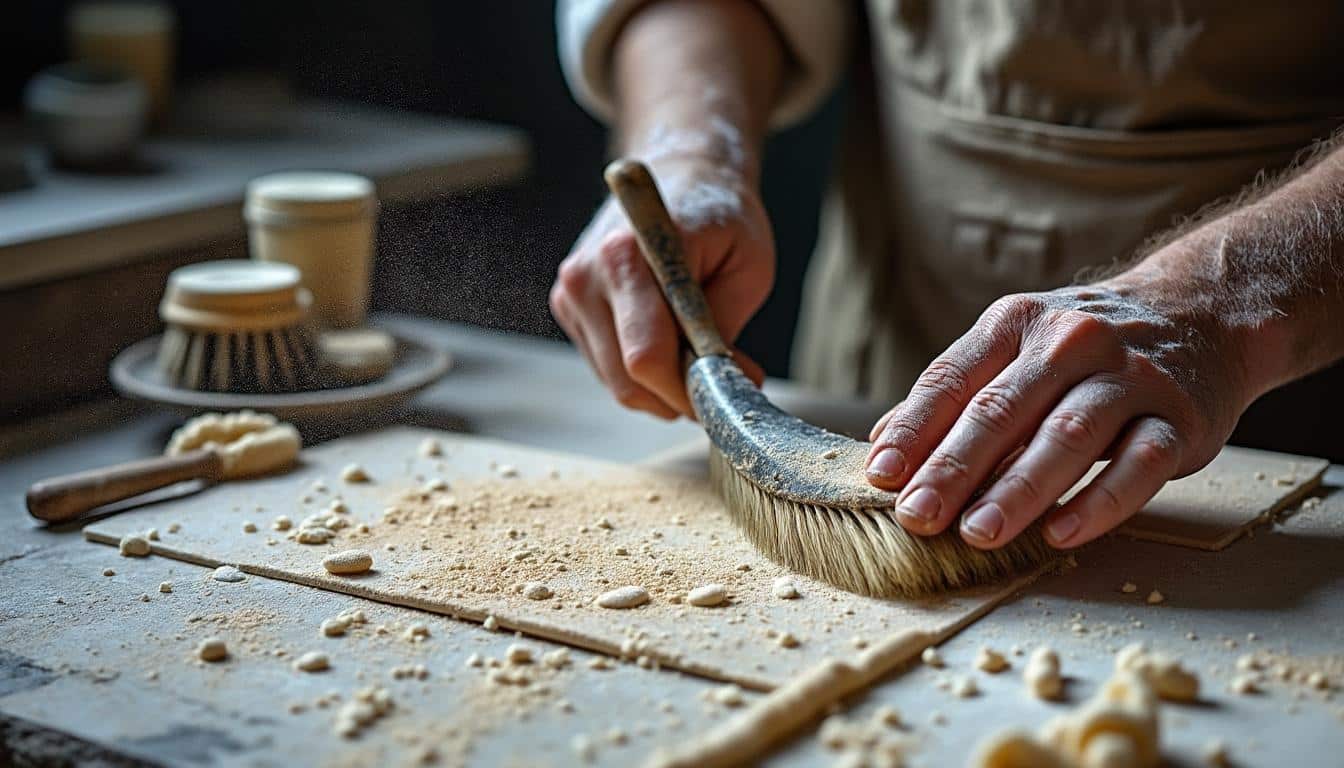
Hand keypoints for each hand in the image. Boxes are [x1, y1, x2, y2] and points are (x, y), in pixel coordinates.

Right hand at [550, 155, 773, 417]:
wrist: (681, 173)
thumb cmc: (721, 217)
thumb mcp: (748, 267)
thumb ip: (725, 329)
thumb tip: (722, 385)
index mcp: (628, 254)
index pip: (647, 356)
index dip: (689, 390)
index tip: (727, 390)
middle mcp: (587, 274)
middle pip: (627, 380)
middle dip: (678, 396)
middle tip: (719, 382)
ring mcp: (571, 291)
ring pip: (616, 382)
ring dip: (661, 387)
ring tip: (697, 354)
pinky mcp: (567, 306)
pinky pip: (607, 367)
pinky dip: (641, 371)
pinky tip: (668, 338)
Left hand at [864, 276, 1253, 548]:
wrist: (1201, 312)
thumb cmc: (1085, 347)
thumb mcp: (1015, 346)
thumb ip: (953, 393)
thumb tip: (880, 446)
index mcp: (1016, 325)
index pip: (951, 380)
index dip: (913, 431)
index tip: (882, 477)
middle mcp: (1070, 344)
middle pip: (1001, 411)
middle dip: (953, 469)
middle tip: (918, 516)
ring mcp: (1129, 380)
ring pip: (1065, 436)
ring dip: (1017, 489)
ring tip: (977, 532)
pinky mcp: (1180, 419)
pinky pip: (1138, 465)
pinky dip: (1099, 502)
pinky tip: (1060, 532)